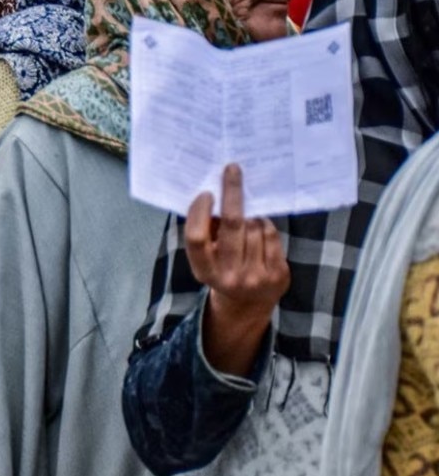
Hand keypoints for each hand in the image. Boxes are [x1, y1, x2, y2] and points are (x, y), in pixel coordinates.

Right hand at [185, 163, 289, 374]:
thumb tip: (214, 192)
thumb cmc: (221, 269)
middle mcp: (229, 276)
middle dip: (232, 193)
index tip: (207, 193)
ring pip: (254, 227)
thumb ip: (206, 231)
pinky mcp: (277, 275)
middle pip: (231, 226)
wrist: (246, 305)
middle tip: (232, 170)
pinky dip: (264, 225)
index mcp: (204, 270)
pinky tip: (259, 228)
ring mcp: (256, 277)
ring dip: (250, 214)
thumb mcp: (206, 257)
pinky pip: (271, 235)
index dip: (200, 212)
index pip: (197, 237)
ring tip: (246, 216)